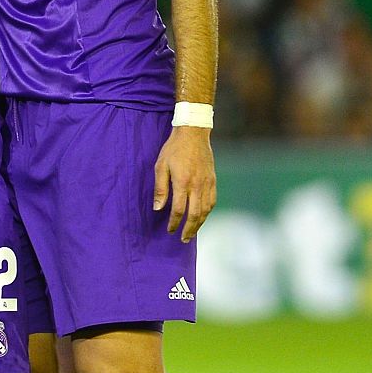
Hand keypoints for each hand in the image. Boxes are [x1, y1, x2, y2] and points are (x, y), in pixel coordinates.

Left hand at [153, 125, 214, 241]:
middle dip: (189, 230)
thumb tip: (158, 208)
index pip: (179, 210)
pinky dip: (207, 213)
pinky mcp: (213, 180)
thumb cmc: (174, 149)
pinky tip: (202, 217)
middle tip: (183, 240)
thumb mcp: (161, 166)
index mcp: (183, 182)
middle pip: (195, 214)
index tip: (170, 230)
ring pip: (205, 210)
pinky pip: (212, 201)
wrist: (194, 133)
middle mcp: (197, 185)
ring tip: (192, 233)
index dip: (174, 223)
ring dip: (199, 224)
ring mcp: (207, 183)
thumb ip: (160, 188)